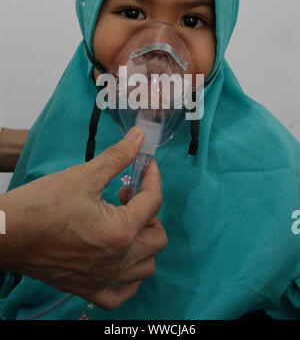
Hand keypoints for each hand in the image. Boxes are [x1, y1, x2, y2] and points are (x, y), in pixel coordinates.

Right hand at [0, 126, 167, 309]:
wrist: (7, 232)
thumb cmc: (43, 203)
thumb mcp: (84, 175)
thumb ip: (117, 156)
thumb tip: (139, 136)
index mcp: (120, 232)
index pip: (153, 202)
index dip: (152, 177)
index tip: (145, 165)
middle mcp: (117, 261)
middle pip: (157, 237)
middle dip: (149, 211)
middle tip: (127, 196)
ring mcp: (103, 279)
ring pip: (145, 266)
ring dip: (142, 241)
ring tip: (122, 221)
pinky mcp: (87, 289)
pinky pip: (121, 293)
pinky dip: (127, 277)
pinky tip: (118, 257)